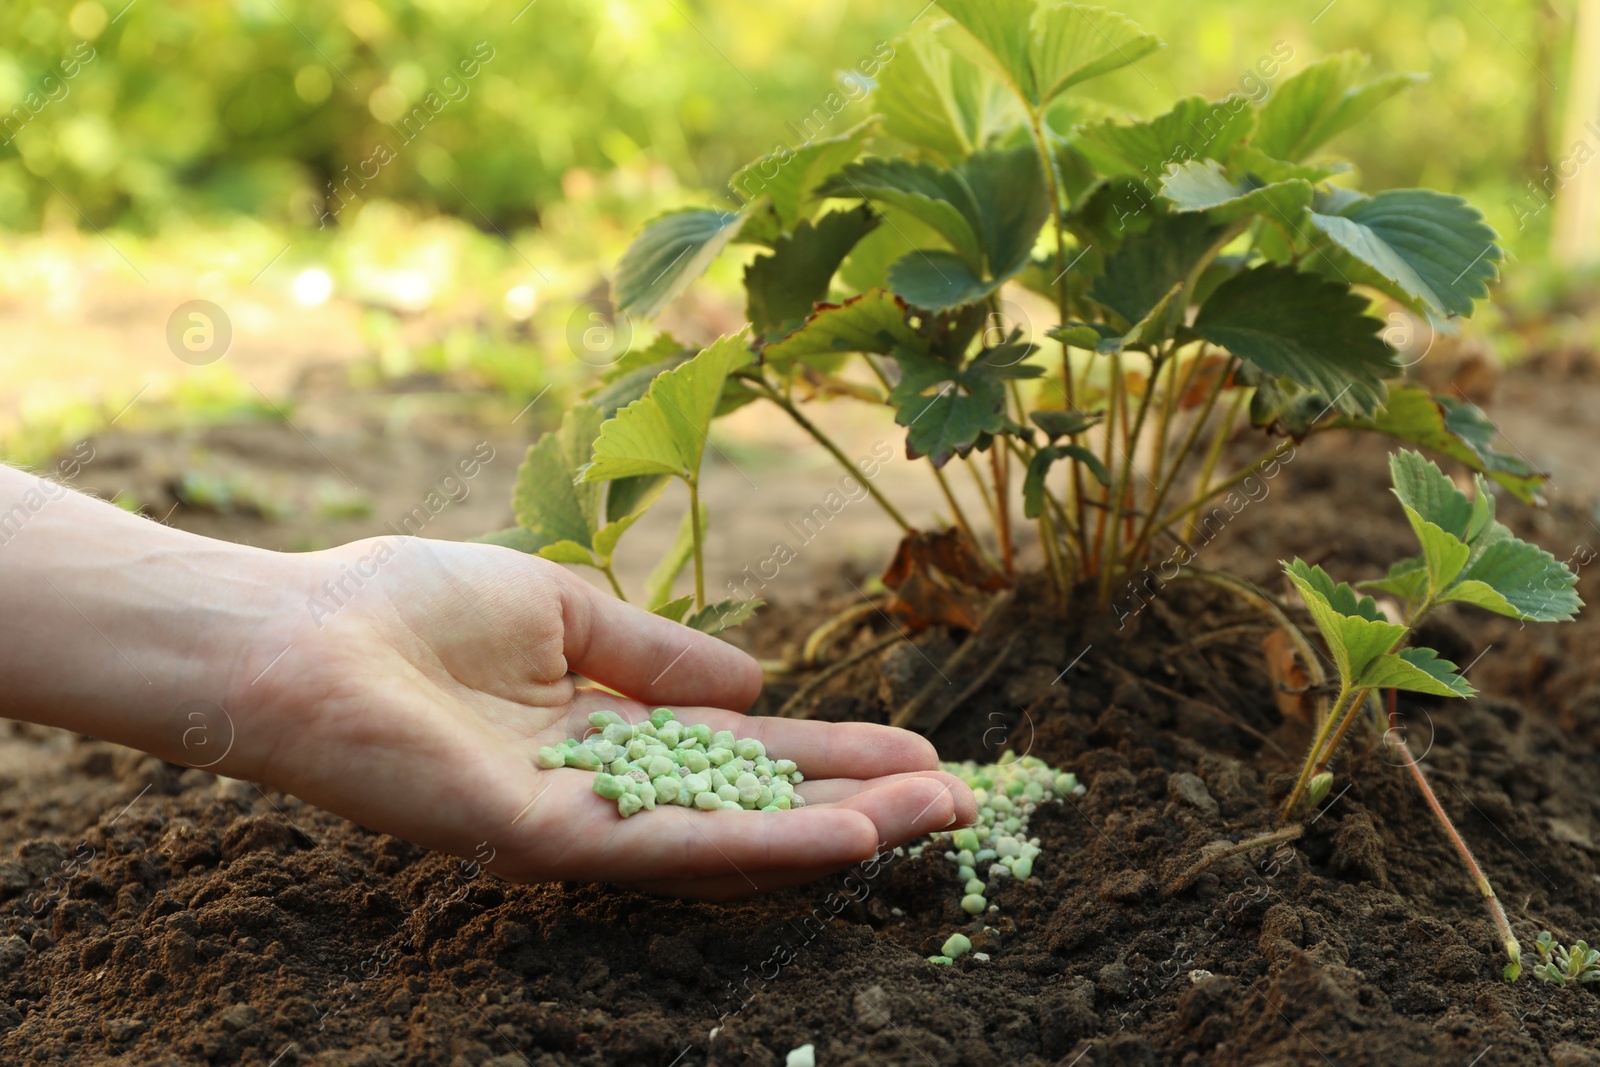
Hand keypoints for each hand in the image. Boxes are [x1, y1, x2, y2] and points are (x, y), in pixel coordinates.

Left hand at [229, 537, 975, 897]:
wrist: (299, 637)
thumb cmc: (408, 607)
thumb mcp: (564, 611)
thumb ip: (659, 654)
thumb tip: (760, 687)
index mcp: (609, 735)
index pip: (743, 755)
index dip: (833, 756)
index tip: (920, 751)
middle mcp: (607, 791)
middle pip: (756, 806)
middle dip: (861, 805)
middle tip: (964, 803)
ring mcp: (580, 824)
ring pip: (734, 840)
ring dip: (840, 832)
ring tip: (936, 818)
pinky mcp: (546, 841)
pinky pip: (672, 847)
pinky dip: (765, 845)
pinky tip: (847, 836)